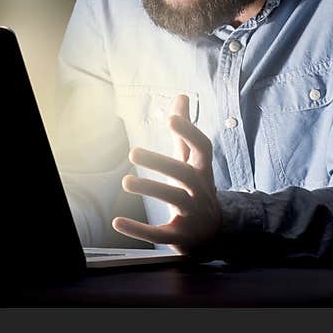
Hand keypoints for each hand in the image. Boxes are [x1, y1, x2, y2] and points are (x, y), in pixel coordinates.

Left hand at [112, 94, 220, 254]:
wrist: (214, 234)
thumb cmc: (196, 189)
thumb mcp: (192, 161)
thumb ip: (184, 130)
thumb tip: (181, 96)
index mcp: (202, 170)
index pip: (202, 148)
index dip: (189, 132)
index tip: (171, 119)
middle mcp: (200, 191)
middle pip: (185, 174)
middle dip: (161, 162)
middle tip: (133, 152)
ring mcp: (193, 214)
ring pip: (176, 200)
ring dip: (151, 189)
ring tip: (126, 182)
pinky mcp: (181, 237)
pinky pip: (161, 233)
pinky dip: (139, 229)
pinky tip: (118, 222)